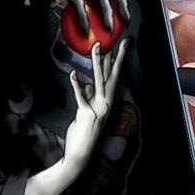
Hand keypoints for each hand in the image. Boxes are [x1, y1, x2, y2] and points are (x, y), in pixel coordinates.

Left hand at [63, 39, 127, 166]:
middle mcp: (105, 103)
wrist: (81, 153)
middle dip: (116, 57)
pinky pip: (81, 97)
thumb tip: (87, 83)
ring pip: (98, 81)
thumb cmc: (84, 131)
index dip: (116, 60)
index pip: (113, 77)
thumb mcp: (88, 110)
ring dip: (98, 63)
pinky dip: (77, 85)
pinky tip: (73, 73)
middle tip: (121, 41)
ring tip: (97, 47)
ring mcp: (96, 108)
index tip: (120, 45)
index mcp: (107, 101)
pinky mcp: (85, 113)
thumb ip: (89, 96)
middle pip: (111, 76)